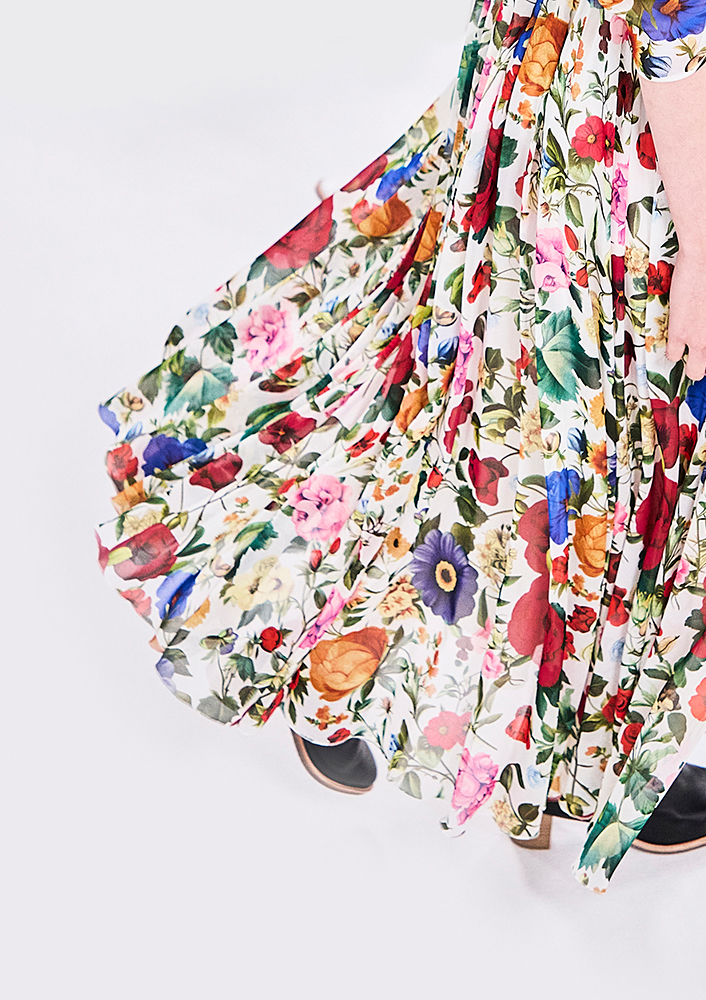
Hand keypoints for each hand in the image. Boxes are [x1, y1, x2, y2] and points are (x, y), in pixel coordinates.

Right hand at [665, 249, 705, 381]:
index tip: (704, 348)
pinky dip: (672, 352)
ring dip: (691, 362)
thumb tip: (704, 320)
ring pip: (696, 371)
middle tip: (700, 356)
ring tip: (687, 350)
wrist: (704, 256)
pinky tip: (674, 342)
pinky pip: (674, 356)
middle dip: (704, 365)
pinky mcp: (681, 332)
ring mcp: (700, 338)